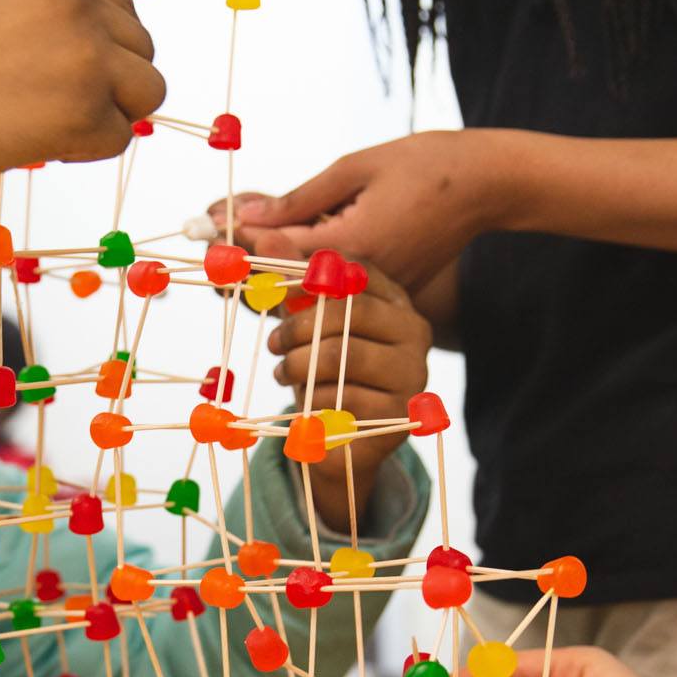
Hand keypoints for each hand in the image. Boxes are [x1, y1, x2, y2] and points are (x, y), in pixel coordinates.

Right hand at [0, 0, 164, 170]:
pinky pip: (120, 139)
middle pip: (141, 45)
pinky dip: (84, 150)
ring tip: (43, 118)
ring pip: (147, 90)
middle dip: (107, 81)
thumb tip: (123, 54)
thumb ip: (56, 18)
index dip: (88, 48)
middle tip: (40, 101)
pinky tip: (31, 139)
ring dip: (108, 113)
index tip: (39, 69)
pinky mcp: (85, 109)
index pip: (115, 5)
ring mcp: (84, 53)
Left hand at [209, 132, 498, 291]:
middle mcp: (362, 279)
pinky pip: (335, 289)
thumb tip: (247, 217)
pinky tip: (284, 251)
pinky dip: (306, 273)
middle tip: (213, 234)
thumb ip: (299, 200)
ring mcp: (376, 290)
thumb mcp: (356, 168)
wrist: (486, 186)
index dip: (239, 242)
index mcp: (353, 245)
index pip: (278, 253)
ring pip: (308, 291)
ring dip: (272, 271)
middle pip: (285, 283)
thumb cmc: (425, 164)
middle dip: (246, 262)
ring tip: (241, 240)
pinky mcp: (387, 290)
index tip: (208, 226)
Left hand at [267, 264, 431, 528]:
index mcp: (396, 300)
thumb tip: (262, 234)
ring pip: (341, 355)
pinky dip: (314, 401)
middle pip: (348, 312)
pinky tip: (307, 406)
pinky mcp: (400, 413)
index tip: (277, 292)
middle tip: (273, 344)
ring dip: (298, 366)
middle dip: (298, 328)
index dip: (309, 277)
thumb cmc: (325, 372)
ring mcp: (412, 373)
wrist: (339, 442)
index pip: (355, 272)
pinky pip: (343, 396)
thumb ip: (290, 280)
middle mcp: (415, 332)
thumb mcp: (305, 323)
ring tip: (283, 373)